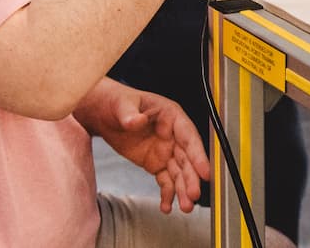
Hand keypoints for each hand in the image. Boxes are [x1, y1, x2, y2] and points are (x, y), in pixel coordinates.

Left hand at [76, 80, 210, 213]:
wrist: (104, 114)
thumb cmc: (118, 102)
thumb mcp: (123, 105)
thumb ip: (130, 114)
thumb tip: (135, 121)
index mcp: (171, 116)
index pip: (189, 137)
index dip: (198, 155)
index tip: (205, 172)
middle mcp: (172, 135)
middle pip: (187, 159)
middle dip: (191, 178)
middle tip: (192, 196)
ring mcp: (165, 150)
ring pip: (179, 173)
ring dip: (183, 190)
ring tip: (184, 207)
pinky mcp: (155, 163)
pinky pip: (165, 180)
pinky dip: (167, 194)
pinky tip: (167, 206)